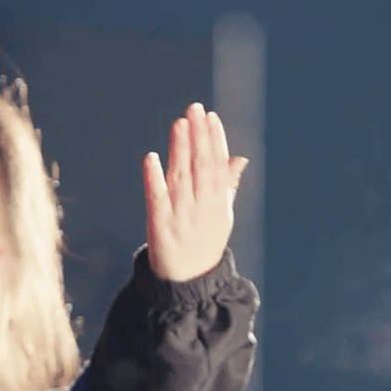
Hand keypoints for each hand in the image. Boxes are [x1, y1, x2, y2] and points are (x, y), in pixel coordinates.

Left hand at [143, 102, 247, 281]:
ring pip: (181, 176)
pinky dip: (154, 177)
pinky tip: (152, 156)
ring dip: (180, 148)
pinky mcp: (159, 225)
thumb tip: (239, 157)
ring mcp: (181, 216)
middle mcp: (202, 208)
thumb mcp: (222, 216)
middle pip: (202, 166)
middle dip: (199, 136)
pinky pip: (157, 197)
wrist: (187, 282)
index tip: (212, 117)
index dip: (216, 140)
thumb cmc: (205, 244)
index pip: (218, 166)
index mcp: (219, 204)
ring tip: (180, 123)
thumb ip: (227, 186)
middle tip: (195, 108)